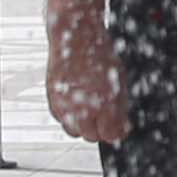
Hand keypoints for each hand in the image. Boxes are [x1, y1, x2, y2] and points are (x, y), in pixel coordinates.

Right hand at [47, 12, 127, 145]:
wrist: (75, 39)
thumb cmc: (100, 55)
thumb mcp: (120, 82)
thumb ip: (121, 109)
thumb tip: (124, 128)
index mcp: (104, 103)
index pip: (111, 135)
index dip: (117, 132)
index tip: (119, 128)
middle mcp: (82, 108)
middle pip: (92, 137)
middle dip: (100, 130)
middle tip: (105, 119)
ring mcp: (65, 106)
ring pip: (75, 132)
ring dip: (84, 127)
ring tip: (90, 111)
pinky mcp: (52, 101)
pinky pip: (62, 121)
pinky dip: (69, 117)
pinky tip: (77, 104)